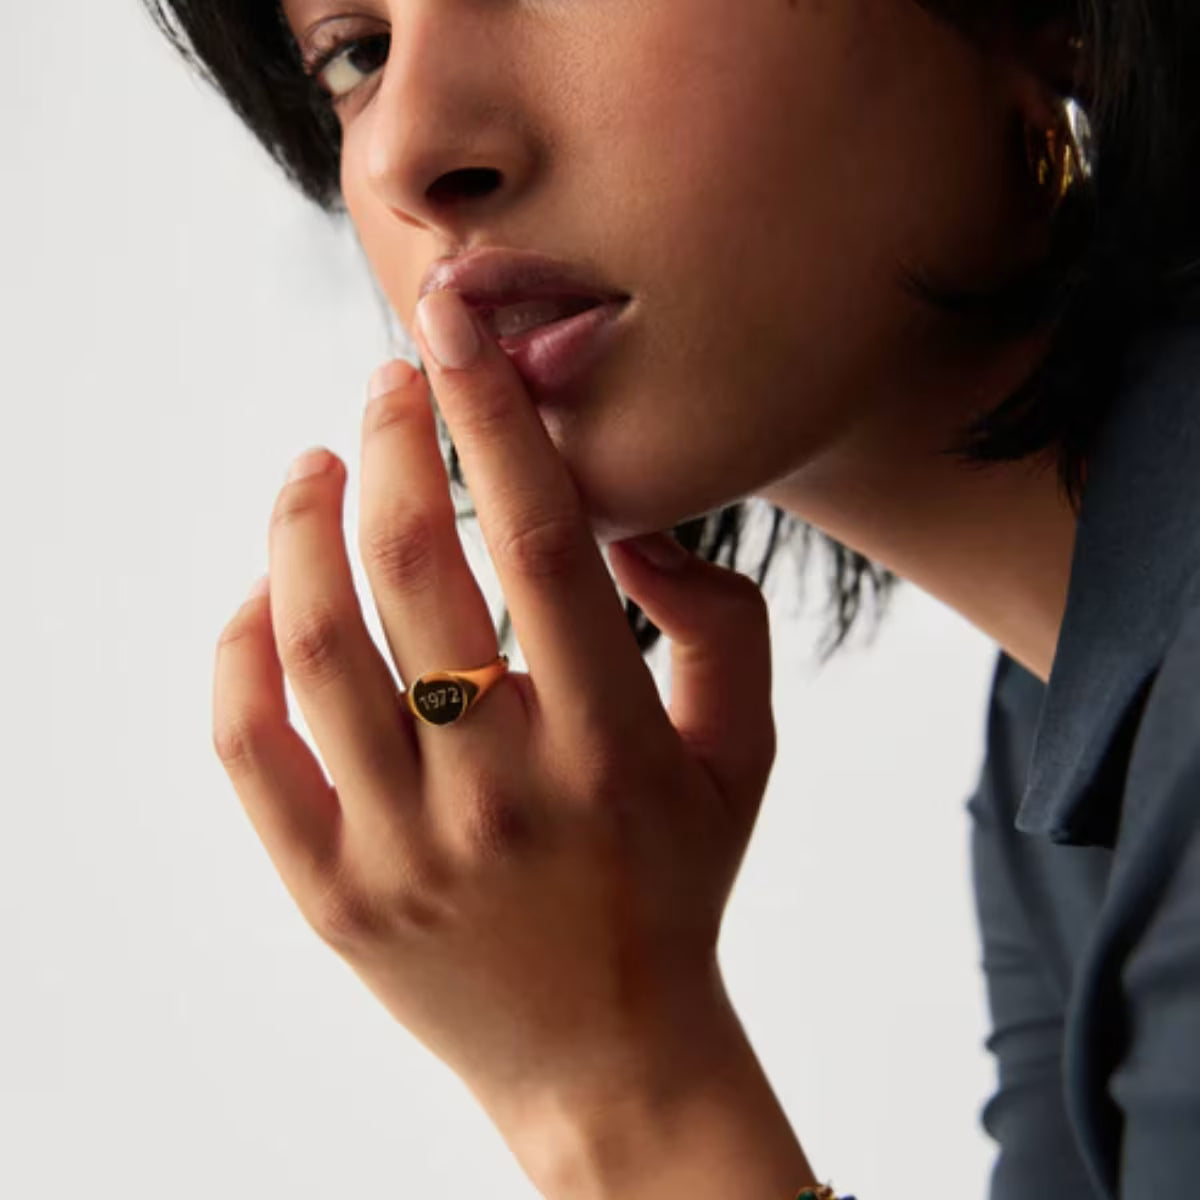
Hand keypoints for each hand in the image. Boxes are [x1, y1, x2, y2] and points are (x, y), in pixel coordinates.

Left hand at [212, 288, 776, 1154]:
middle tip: (388, 380)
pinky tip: (267, 593)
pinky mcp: (330, 893)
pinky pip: (251, 746)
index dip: (488, 413)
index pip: (534, 539)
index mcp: (610, 747)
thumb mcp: (747, 755)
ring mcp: (401, 848)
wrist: (609, 1058)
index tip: (452, 327)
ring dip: (298, 526)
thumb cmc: (678, 887)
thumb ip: (727, 623)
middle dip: (388, 440)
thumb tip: (629, 532)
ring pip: (311, 645)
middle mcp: (499, 792)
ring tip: (314, 463)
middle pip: (409, 567)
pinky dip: (241, 646)